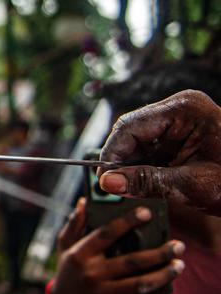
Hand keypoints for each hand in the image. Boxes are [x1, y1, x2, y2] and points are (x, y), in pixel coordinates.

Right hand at [49, 198, 184, 293]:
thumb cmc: (68, 267)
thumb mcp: (66, 244)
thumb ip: (75, 223)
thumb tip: (85, 201)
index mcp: (80, 254)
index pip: (106, 234)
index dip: (127, 222)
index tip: (147, 213)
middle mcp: (91, 274)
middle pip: (132, 262)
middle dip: (159, 253)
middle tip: (179, 246)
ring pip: (140, 285)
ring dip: (163, 276)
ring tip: (178, 266)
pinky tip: (165, 293)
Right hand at [98, 90, 220, 214]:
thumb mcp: (190, 185)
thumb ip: (145, 182)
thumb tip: (107, 183)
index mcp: (185, 109)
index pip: (131, 126)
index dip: (112, 153)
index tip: (102, 180)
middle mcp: (181, 107)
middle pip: (133, 130)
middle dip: (122, 158)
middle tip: (113, 186)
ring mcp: (183, 118)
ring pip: (141, 139)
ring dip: (133, 163)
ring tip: (130, 187)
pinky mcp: (185, 131)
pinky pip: (154, 145)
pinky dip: (147, 164)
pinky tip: (145, 181)